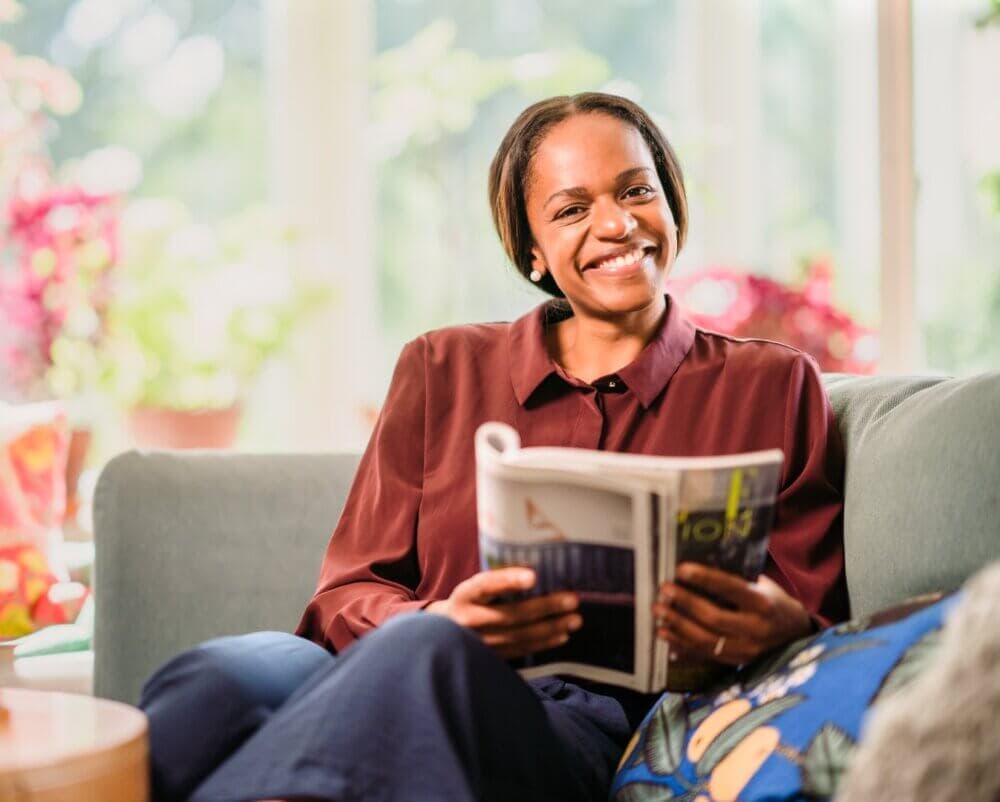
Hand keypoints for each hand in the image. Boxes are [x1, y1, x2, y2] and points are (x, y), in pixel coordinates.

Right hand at [426, 568, 581, 659]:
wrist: (442, 633)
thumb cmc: (469, 601)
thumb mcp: (474, 587)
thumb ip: (498, 581)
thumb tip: (540, 571)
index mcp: (464, 595)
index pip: (486, 586)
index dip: (508, 581)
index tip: (533, 576)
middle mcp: (468, 621)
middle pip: (510, 615)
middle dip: (545, 607)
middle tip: (572, 599)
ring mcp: (479, 643)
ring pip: (519, 636)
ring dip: (550, 628)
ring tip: (575, 619)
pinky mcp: (490, 657)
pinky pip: (520, 651)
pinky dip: (543, 643)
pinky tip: (561, 635)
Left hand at [653, 563, 812, 666]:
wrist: (795, 635)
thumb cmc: (772, 601)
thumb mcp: (761, 585)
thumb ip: (735, 578)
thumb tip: (698, 564)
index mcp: (763, 603)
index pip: (731, 589)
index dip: (705, 578)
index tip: (681, 569)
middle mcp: (756, 629)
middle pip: (714, 618)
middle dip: (685, 603)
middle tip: (664, 590)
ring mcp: (746, 650)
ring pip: (705, 640)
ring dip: (677, 625)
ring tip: (658, 610)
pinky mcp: (736, 662)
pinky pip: (704, 654)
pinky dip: (681, 643)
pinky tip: (663, 632)